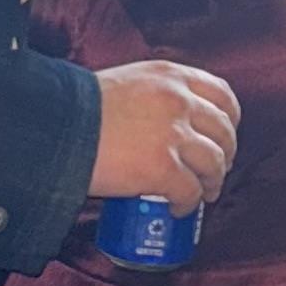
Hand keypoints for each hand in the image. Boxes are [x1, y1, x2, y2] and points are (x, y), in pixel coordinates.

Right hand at [89, 61, 240, 211]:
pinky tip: (180, 209)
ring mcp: (174, 134)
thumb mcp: (124, 83)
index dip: (229, 119)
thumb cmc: (78, 108)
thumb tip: (162, 122)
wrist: (56, 126)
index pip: (221, 94)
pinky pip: (190, 192)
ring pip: (214, 162)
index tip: (225, 132)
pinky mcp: (163, 168)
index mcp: (171, 75)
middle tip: (218, 168)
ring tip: (204, 193)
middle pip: (223, 130)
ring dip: (213, 181)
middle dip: (226, 153)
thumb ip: (151, 95)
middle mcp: (179, 100)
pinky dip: (189, 204)